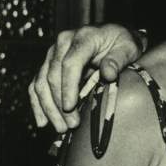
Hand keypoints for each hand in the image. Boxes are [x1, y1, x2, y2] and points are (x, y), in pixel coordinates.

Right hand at [28, 24, 143, 132]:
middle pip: (52, 75)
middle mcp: (62, 44)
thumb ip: (118, 59)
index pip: (70, 63)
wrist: (114, 36)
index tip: (70, 108)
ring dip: (48, 108)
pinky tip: (43, 122)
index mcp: (83, 37)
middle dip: (59, 103)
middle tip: (71, 125)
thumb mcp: (128, 47)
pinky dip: (38, 104)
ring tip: (61, 128)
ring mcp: (53, 54)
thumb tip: (108, 73)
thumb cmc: (122, 43)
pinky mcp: (48, 65)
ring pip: (41, 82)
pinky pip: (37, 85)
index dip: (68, 87)